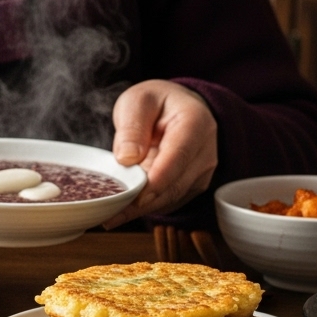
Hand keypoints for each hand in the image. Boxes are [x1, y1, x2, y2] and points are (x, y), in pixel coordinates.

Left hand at [103, 80, 216, 228]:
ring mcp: (202, 172)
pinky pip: (169, 201)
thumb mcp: (138, 101)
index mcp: (196, 123)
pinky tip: (123, 210)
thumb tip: (127, 158)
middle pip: (175, 184)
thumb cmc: (157, 103)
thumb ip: (132, 126)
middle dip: (143, 202)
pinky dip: (146, 207)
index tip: (136, 197)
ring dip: (141, 209)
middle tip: (111, 214)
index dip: (158, 180)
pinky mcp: (192, 186)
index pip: (178, 156)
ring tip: (111, 215)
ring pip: (171, 198)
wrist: (179, 109)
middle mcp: (205, 152)